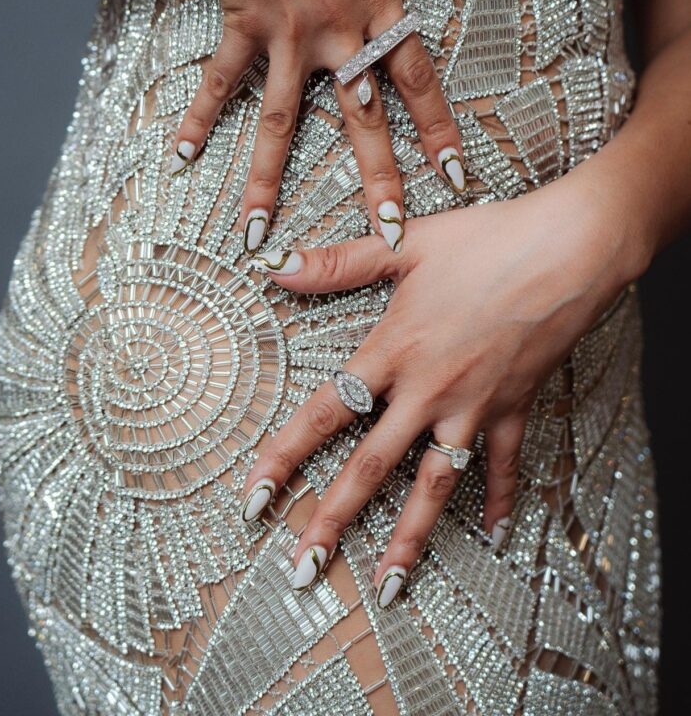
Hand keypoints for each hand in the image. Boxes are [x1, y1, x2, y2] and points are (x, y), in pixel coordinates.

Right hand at [168, 0, 512, 253]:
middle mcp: (334, 34)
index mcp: (375, 4)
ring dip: (271, 177)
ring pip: (283, 120)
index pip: (417, 78)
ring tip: (260, 230)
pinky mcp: (243, 28)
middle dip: (377, 177)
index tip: (455, 175)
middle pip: (361, 119)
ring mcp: (285, 38)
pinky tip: (183, 156)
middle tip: (388, 233)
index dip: (439, 127)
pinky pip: (221, 81)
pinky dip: (201, 115)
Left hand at [239, 166, 639, 607]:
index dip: (284, 455)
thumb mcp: (405, 244)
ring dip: (407, 536)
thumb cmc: (487, 240)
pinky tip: (496, 532)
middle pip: (371, 467)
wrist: (568, 250)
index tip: (255, 495)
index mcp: (394, 350)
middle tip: (304, 567)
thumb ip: (339, 262)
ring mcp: (472, 405)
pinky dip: (499, 497)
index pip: (325, 413)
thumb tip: (277, 266)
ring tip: (387, 584)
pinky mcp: (513, 407)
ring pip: (433, 484)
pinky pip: (503, 463)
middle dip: (332, 519)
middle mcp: (427, 390)